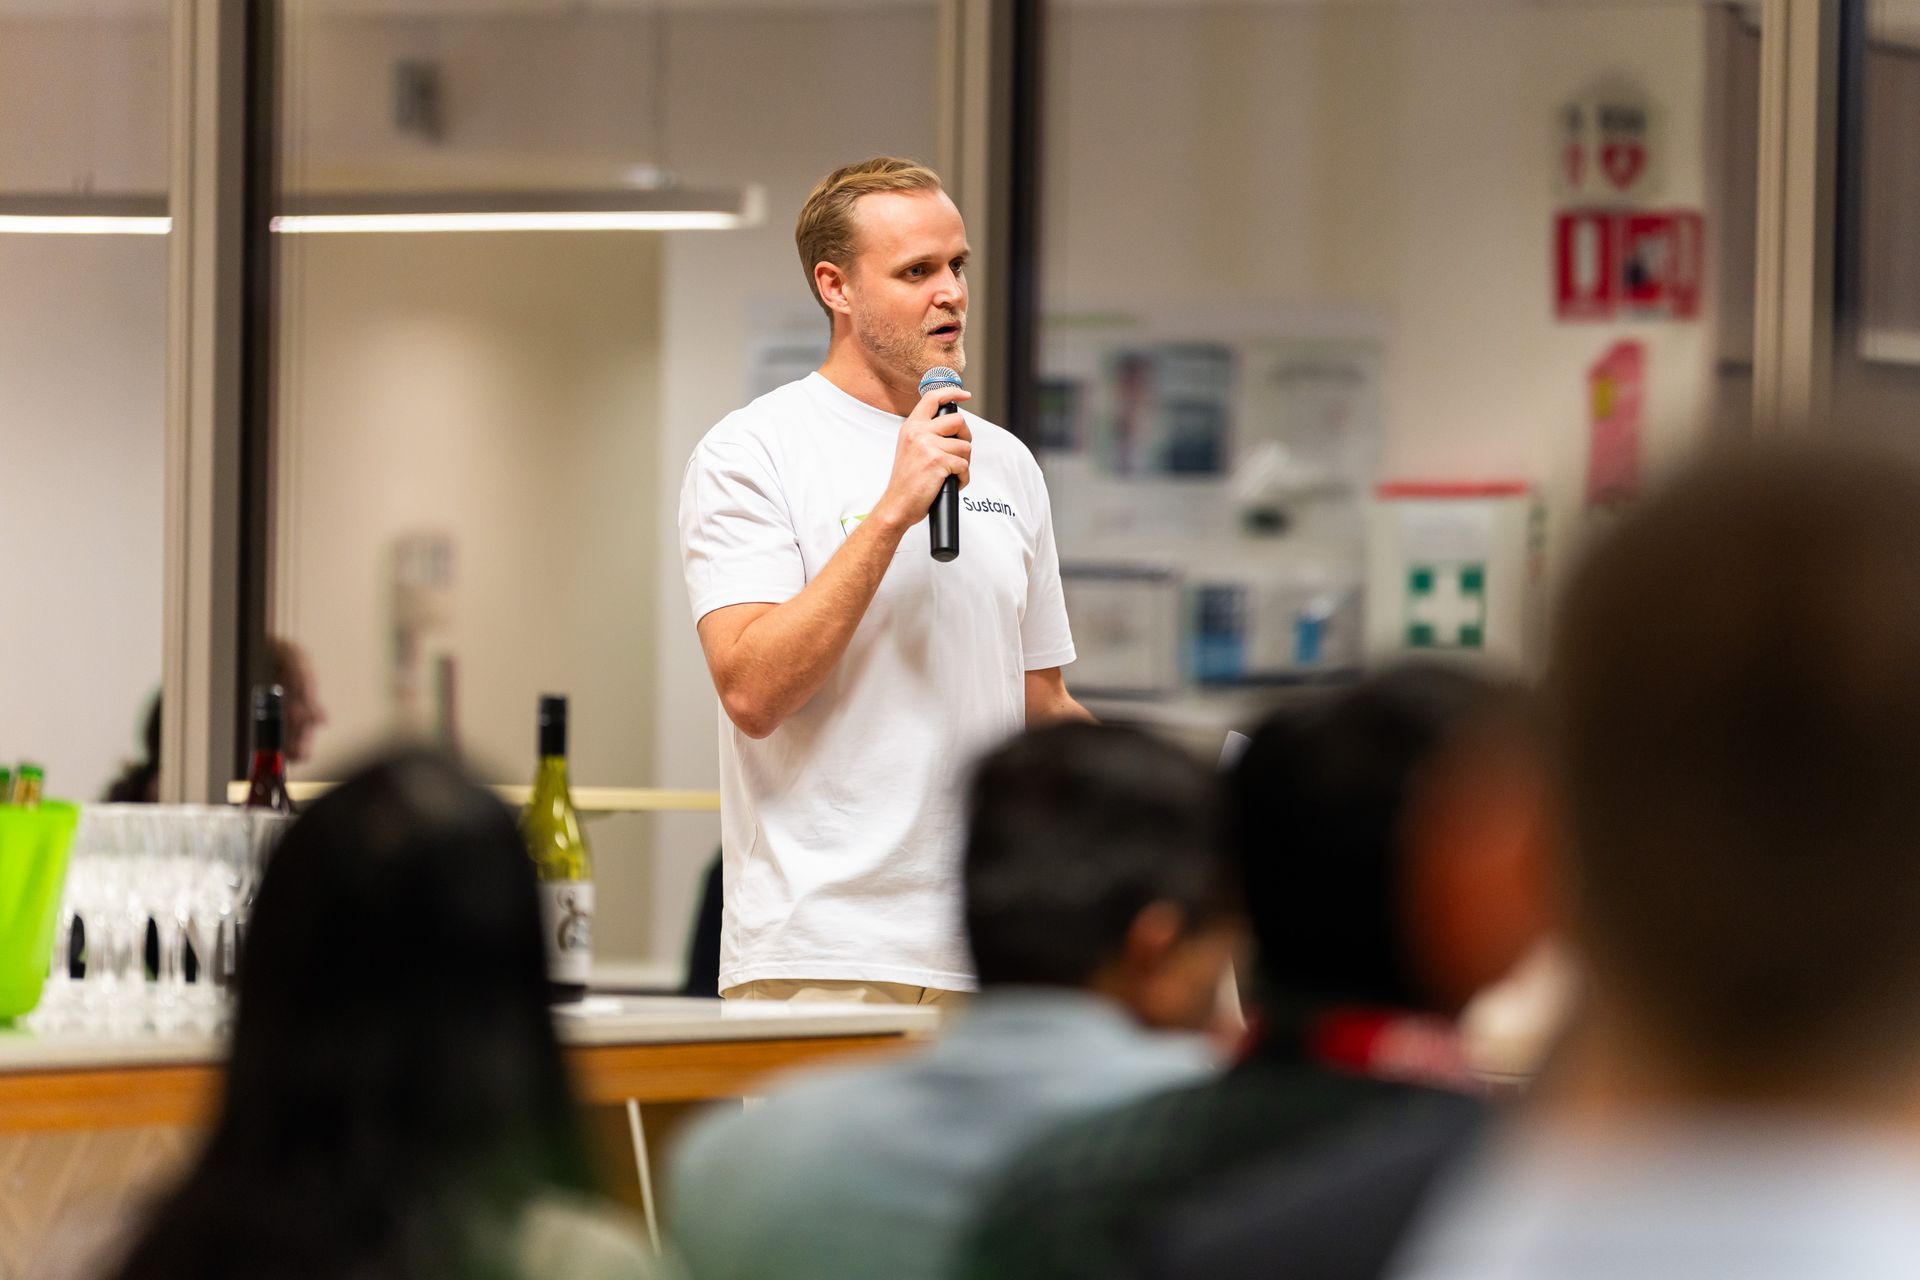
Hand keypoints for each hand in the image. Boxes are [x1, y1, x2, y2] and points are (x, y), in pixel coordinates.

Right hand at [874, 385, 970, 530]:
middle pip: (958, 421)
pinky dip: (963, 478)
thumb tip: (953, 428)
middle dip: (966, 437)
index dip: (952, 392)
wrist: (897, 504)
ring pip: (965, 446)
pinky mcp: (938, 461)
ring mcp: (927, 446)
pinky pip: (964, 465)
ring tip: (950, 473)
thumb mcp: (910, 448)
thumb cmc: (906, 481)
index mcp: (911, 427)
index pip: (932, 398)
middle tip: (959, 452)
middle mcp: (918, 432)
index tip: (965, 395)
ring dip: (963, 463)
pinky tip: (951, 483)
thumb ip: (926, 434)